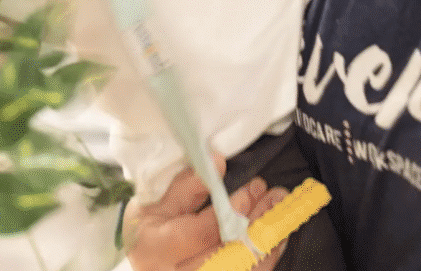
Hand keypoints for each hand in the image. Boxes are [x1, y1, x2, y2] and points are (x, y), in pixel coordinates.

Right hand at [124, 157, 289, 270]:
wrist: (140, 268)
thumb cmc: (141, 234)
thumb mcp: (153, 206)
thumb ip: (186, 186)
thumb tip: (217, 161)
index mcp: (162, 248)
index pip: (207, 230)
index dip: (234, 209)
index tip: (254, 188)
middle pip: (232, 250)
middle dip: (259, 220)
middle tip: (276, 196)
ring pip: (243, 266)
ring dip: (267, 238)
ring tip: (281, 212)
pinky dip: (263, 257)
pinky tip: (276, 239)